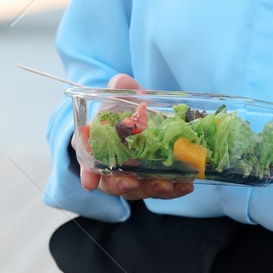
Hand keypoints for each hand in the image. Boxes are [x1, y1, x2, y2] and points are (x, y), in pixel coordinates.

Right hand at [76, 73, 196, 201]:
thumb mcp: (122, 92)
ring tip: (168, 185)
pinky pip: (162, 189)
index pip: (87, 162)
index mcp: (97, 145)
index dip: (87, 173)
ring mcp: (134, 176)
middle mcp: (113, 166)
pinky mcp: (154, 179)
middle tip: (132, 183)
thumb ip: (120, 87)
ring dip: (153, 190)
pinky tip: (185, 185)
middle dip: (121, 185)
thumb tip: (121, 83)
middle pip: (111, 183)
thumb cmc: (127, 106)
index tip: (89, 183)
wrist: (147, 114)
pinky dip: (174, 189)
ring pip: (139, 190)